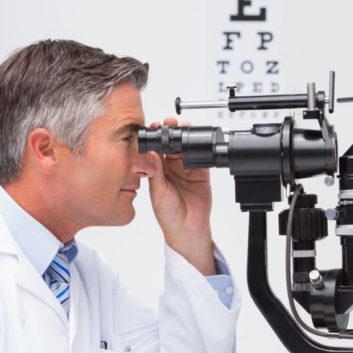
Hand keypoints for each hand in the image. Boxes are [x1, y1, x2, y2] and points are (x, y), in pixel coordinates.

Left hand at [143, 117, 215, 274]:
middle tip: (170, 123)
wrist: (188, 229)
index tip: (154, 127)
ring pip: (186, 147)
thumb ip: (155, 172)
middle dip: (171, 132)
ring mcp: (186, 169)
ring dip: (185, 137)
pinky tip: (197, 141)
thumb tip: (150, 153)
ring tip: (184, 127)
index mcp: (157, 171)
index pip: (155, 149)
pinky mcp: (201, 173)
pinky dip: (200, 148)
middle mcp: (171, 168)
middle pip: (171, 144)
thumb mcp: (158, 192)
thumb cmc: (168, 215)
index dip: (155, 137)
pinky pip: (201, 157)